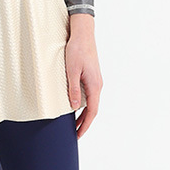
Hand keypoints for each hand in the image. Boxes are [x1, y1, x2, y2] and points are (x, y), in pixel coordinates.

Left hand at [65, 13, 101, 138]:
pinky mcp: (92, 76)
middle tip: (75, 134)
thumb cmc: (77, 50)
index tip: (78, 135)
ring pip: (91, 103)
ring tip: (74, 124)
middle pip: (93, 110)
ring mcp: (96, 81)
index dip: (85, 125)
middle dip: (84, 123)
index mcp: (94, 86)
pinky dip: (84, 105)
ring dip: (84, 114)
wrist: (83, 34)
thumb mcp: (71, 71)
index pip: (92, 112)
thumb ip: (73, 89)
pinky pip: (90, 95)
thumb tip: (73, 107)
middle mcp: (97, 85)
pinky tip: (76, 106)